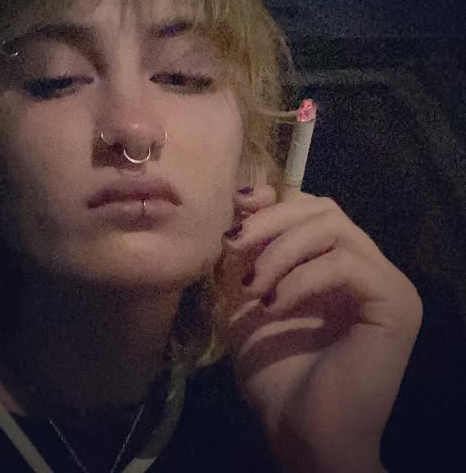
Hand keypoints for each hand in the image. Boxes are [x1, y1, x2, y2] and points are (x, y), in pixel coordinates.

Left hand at [214, 185, 421, 472]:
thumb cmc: (273, 369)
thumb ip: (248, 250)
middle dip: (271, 221)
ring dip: (280, 251)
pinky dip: (301, 278)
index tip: (237, 210)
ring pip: (334, 228)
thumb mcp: (246, 296)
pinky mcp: (395, 303)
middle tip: (233, 246)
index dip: (274, 202)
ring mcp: (385, 282)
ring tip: (252, 286)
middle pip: (324, 210)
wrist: (298, 431)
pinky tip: (275, 305)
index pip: (313, 208)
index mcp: (335, 262)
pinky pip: (346, 264)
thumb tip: (245, 199)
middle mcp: (367, 265)